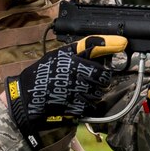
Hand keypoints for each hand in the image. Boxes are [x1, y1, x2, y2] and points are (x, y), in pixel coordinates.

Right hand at [5, 35, 126, 149]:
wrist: (26, 98)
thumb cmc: (43, 74)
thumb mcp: (59, 56)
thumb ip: (82, 49)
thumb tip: (105, 44)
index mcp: (71, 59)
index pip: (95, 49)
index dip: (110, 45)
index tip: (123, 43)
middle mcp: (75, 74)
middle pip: (103, 76)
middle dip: (100, 78)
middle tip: (90, 78)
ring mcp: (76, 92)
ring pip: (98, 92)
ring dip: (93, 92)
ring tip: (78, 89)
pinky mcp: (75, 107)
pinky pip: (90, 105)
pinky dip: (86, 103)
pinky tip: (75, 99)